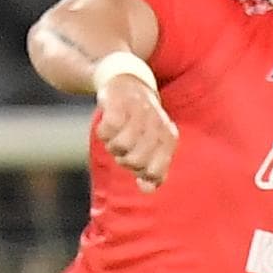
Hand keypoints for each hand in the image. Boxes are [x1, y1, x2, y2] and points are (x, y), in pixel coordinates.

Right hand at [94, 76, 175, 190]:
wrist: (128, 83)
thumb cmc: (140, 123)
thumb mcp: (152, 147)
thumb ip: (153, 171)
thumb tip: (147, 189)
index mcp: (168, 138)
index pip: (154, 172)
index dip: (141, 173)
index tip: (137, 163)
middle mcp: (156, 124)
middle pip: (135, 161)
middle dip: (124, 159)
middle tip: (124, 147)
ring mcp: (139, 112)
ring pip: (120, 146)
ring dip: (112, 145)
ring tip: (116, 135)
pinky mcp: (119, 102)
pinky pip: (107, 130)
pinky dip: (103, 132)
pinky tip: (108, 125)